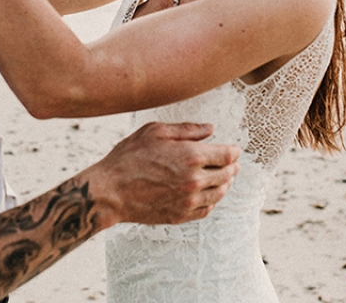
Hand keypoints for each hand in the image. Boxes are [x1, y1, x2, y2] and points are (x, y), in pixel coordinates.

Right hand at [85, 122, 240, 226]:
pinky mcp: (181, 216)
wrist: (110, 191)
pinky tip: (207, 194)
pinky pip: (206, 209)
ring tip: (223, 177)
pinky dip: (212, 200)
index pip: (228, 155)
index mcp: (191, 156)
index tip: (234, 149)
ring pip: (219, 193)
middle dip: (232, 167)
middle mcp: (194, 180)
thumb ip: (187, 129)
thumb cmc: (129, 157)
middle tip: (232, 163)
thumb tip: (211, 129)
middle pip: (227, 174)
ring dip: (224, 184)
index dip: (234, 151)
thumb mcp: (155, 132)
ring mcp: (189, 201)